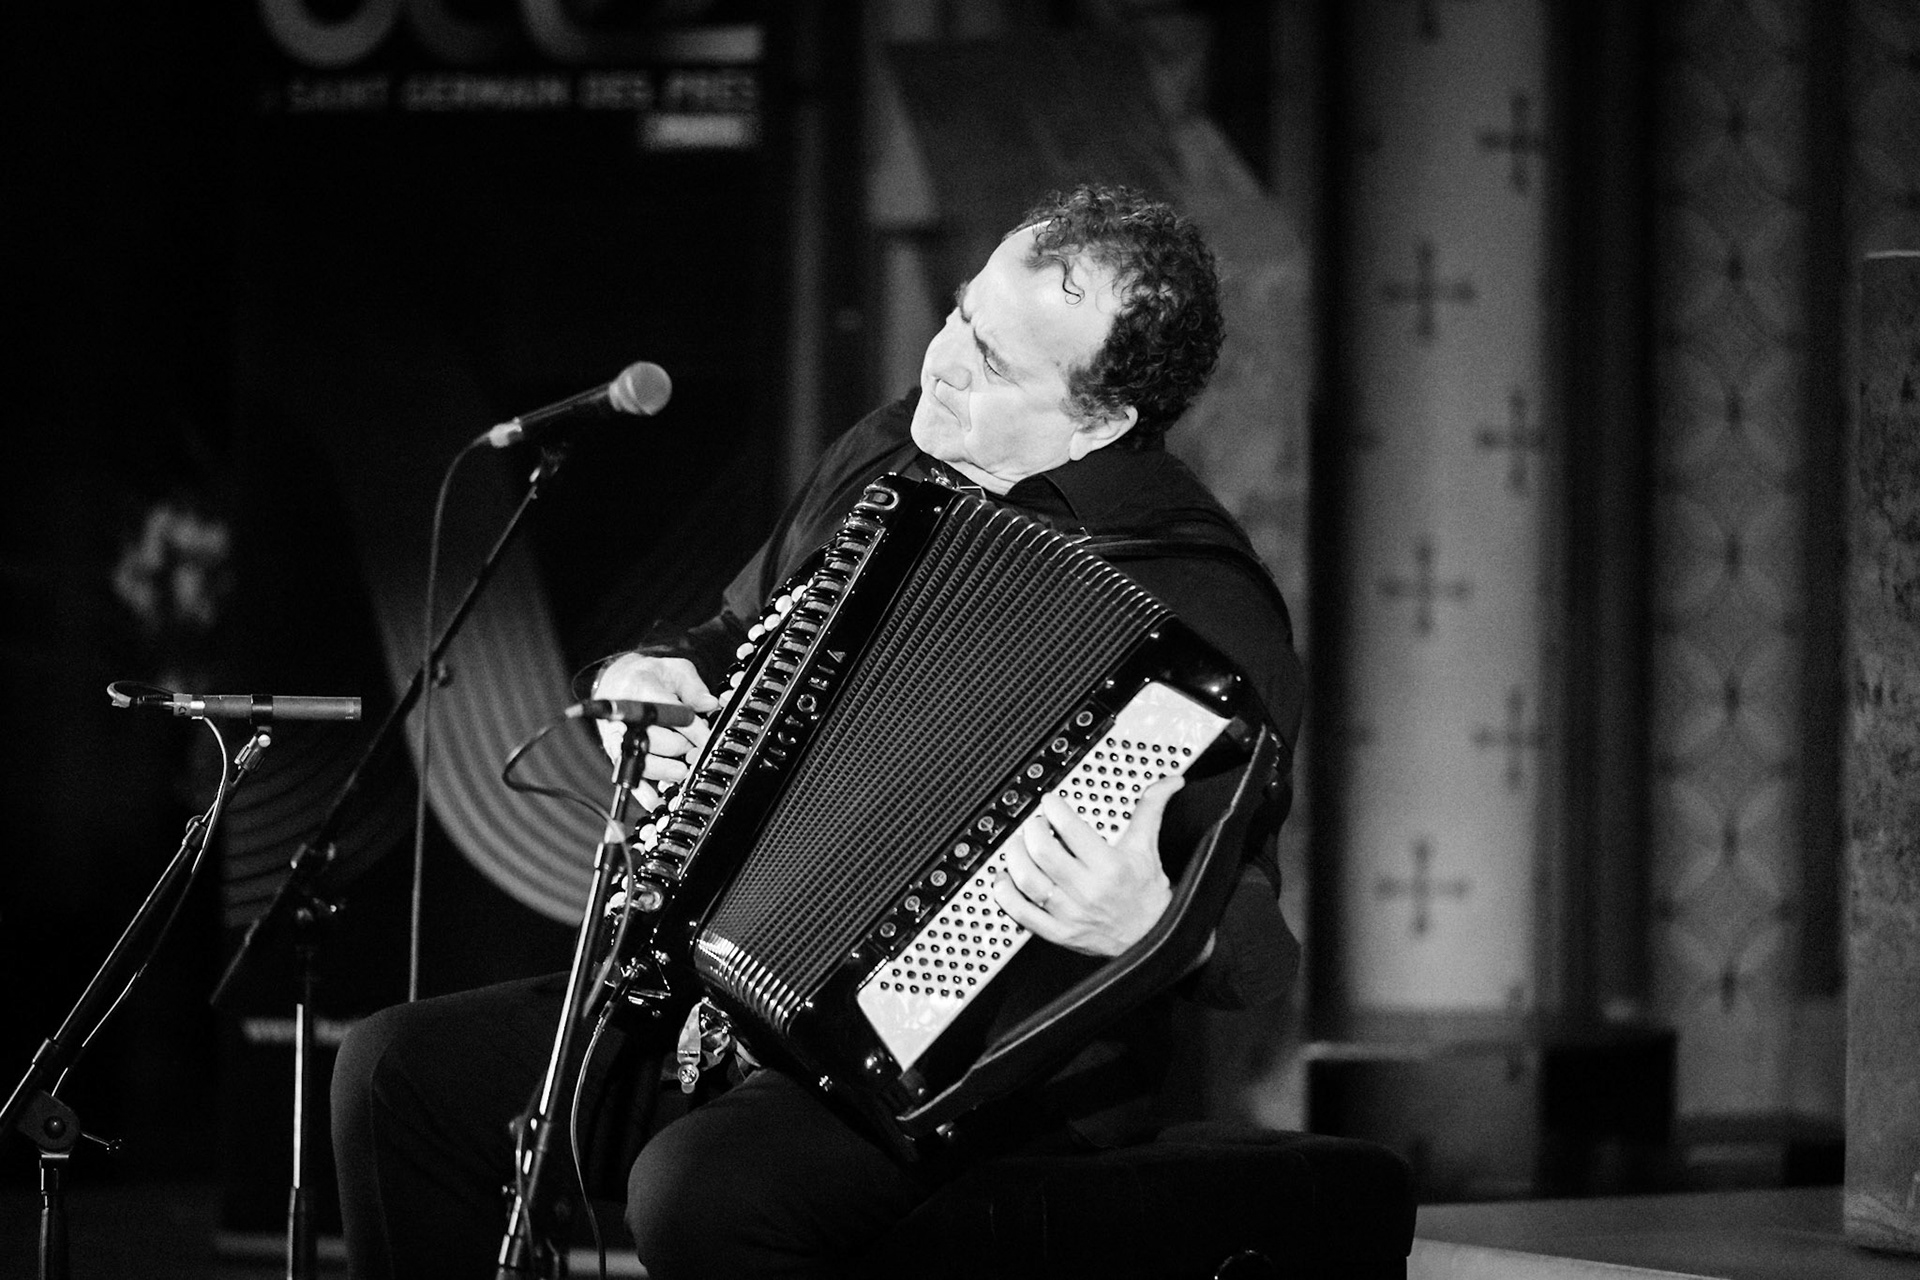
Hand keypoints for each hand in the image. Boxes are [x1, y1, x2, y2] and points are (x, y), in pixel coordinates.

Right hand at [591, 653, 717, 807]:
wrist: (616, 682)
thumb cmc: (649, 677)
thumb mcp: (675, 670)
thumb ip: (694, 686)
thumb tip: (710, 704)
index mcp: (643, 691)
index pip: (673, 715)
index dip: (697, 730)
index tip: (709, 738)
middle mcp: (627, 717)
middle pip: (659, 742)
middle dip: (684, 747)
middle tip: (696, 748)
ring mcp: (620, 739)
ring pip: (645, 764)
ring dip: (669, 771)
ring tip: (683, 769)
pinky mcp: (617, 755)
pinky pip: (629, 779)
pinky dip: (644, 793)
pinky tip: (657, 800)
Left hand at [992, 776, 1182, 956]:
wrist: (1153, 938)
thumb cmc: (1147, 893)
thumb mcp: (1148, 848)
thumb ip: (1151, 810)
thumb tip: (1169, 782)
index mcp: (1110, 866)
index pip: (1071, 829)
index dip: (1054, 809)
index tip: (1050, 803)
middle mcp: (1088, 890)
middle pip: (1043, 852)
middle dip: (1032, 830)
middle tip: (1034, 823)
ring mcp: (1071, 913)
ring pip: (1028, 881)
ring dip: (1015, 858)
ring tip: (1017, 845)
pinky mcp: (1059, 933)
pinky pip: (1023, 914)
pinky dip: (1007, 895)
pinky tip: (1004, 880)